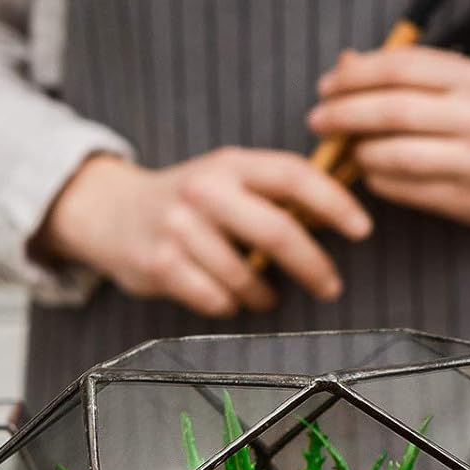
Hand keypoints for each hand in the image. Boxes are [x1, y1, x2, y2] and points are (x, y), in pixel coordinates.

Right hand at [34, 149, 371, 317]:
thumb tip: (338, 213)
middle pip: (276, 230)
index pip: (292, 175)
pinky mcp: (160, 265)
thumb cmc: (184, 201)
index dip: (333, 201)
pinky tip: (225, 297)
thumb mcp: (225, 177)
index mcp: (229, 164)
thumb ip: (273, 190)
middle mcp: (203, 191)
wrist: (107, 211)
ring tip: (265, 296)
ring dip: (263, 295)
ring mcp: (179, 229)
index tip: (361, 228)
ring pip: (245, 276)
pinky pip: (215, 300)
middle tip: (330, 286)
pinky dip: (228, 305)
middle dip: (313, 265)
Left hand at [310, 46, 469, 226]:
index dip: (355, 77)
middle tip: (317, 120)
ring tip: (348, 149)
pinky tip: (371, 173)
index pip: (400, 68)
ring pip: (398, 156)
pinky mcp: (468, 201)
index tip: (326, 86)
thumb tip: (344, 63)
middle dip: (346, 115)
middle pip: (394, 111)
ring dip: (361, 153)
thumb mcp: (461, 80)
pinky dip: (379, 181)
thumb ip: (407, 71)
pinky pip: (408, 191)